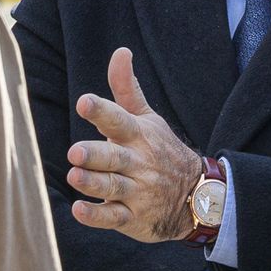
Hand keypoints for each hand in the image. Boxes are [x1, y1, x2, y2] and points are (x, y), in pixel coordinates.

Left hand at [68, 47, 204, 242]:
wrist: (196, 197)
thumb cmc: (161, 150)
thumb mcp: (148, 119)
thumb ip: (126, 89)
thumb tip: (120, 51)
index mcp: (139, 136)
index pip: (120, 120)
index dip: (102, 111)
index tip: (84, 102)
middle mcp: (139, 163)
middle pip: (114, 158)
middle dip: (95, 155)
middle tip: (74, 152)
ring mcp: (137, 192)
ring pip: (113, 187)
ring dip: (93, 183)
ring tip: (74, 175)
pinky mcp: (133, 218)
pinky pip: (114, 218)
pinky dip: (97, 216)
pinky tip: (79, 209)